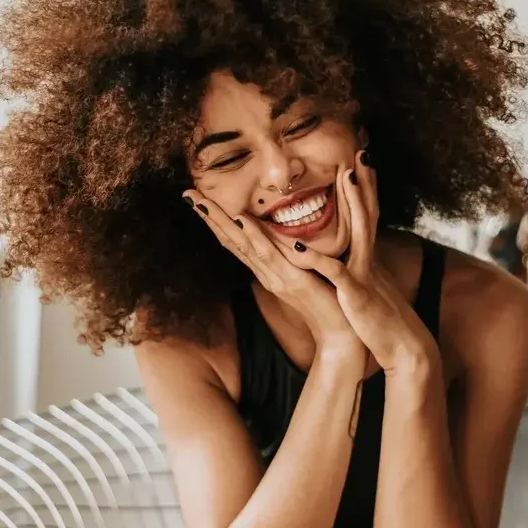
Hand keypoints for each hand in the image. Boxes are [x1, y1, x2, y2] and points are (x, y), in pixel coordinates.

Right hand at [182, 177, 366, 362]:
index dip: (217, 221)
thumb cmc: (326, 301)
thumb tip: (282, 235)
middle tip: (188, 194)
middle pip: (231, 241)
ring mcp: (276, 277)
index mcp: (267, 270)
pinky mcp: (292, 281)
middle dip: (209, 217)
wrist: (340, 333)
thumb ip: (291, 256)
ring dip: (221, 222)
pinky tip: (242, 221)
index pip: (236, 241)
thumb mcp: (304, 272)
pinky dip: (255, 237)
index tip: (199, 199)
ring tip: (203, 202)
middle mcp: (266, 273)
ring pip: (243, 245)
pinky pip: (270, 256)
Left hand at [287, 150, 439, 377]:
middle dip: (365, 184)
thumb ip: (360, 271)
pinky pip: (334, 272)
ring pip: (359, 231)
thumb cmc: (381, 322)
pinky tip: (300, 244)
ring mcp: (363, 274)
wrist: (403, 348)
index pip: (367, 218)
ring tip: (347, 177)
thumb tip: (353, 259)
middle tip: (361, 153)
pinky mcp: (355, 293)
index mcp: (367, 259)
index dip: (365, 191)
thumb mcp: (370, 289)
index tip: (361, 164)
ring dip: (354, 203)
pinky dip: (316, 259)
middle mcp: (368, 260)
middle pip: (369, 214)